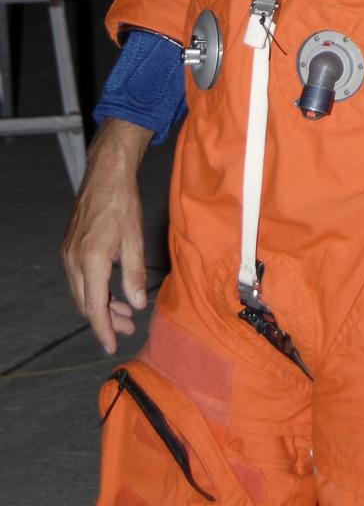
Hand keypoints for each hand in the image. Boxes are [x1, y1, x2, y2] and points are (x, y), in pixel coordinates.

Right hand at [61, 118, 152, 352]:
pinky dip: (94, 290)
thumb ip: (135, 274)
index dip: (104, 330)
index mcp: (91, 260)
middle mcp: (73, 260)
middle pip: (85, 304)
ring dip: (101, 305)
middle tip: (129, 327)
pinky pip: (79, 278)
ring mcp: (68, 253)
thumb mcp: (135, 239)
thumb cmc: (123, 203)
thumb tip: (137, 304)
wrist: (106, 174)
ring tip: (125, 312)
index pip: (94, 307)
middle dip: (106, 320)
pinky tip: (113, 290)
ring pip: (81, 292)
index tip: (113, 345)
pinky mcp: (69, 247)